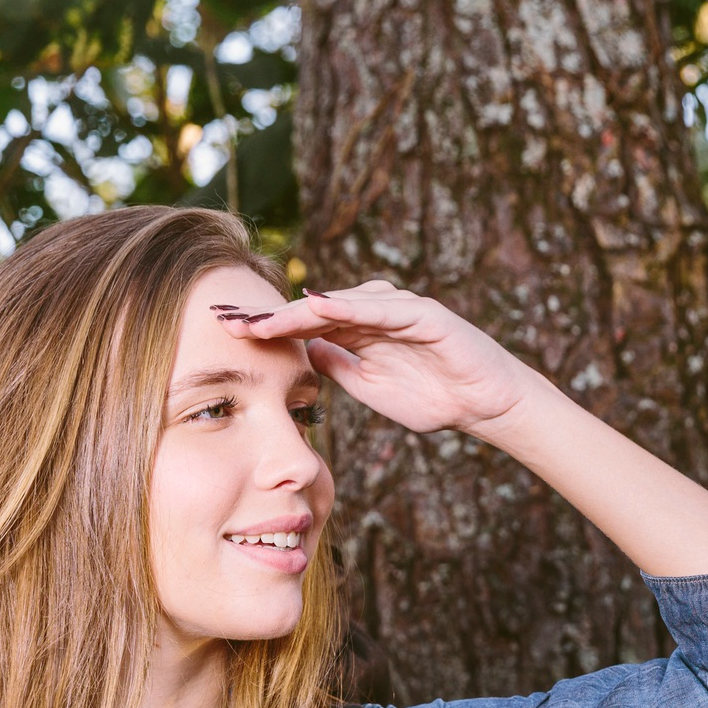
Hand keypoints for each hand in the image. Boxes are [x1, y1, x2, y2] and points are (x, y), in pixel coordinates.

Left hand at [225, 280, 548, 434]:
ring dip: (297, 310)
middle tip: (224, 319)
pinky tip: (318, 306)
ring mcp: (397, 308)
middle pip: (310, 308)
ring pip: (338, 303)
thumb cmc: (434, 398)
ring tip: (261, 320)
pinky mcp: (423, 313)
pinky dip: (349, 305)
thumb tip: (299, 351)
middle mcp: (372, 312)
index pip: (301, 324)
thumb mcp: (369, 387)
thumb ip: (336, 365)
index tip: (223, 334)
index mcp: (357, 330)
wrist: (485, 404)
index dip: (264, 329)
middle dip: (267, 315)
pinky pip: (381, 308)